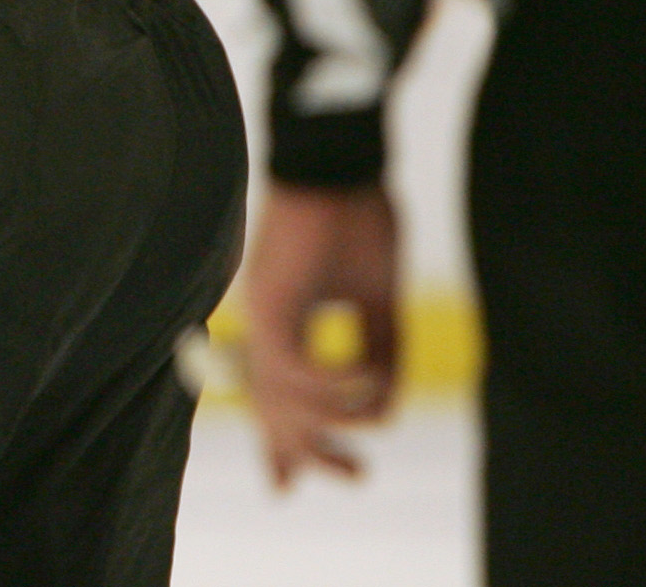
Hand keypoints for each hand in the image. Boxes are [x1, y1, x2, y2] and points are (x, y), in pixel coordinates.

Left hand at [240, 180, 400, 484]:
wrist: (338, 157)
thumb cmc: (357, 216)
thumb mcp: (377, 298)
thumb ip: (379, 351)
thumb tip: (381, 407)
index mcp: (282, 321)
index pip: (274, 396)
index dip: (278, 444)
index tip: (284, 488)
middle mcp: (264, 323)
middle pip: (274, 410)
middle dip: (310, 454)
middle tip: (355, 476)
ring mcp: (263, 312)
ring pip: (283, 396)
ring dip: (331, 424)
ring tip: (369, 431)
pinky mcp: (271, 299)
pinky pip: (295, 367)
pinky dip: (334, 383)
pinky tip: (369, 380)